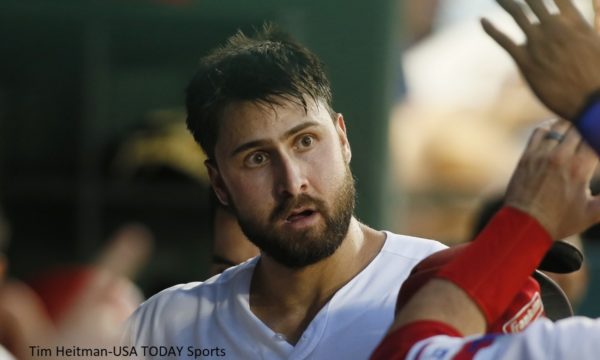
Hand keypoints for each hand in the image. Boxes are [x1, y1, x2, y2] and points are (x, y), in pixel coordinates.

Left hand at [482, 0, 599, 119]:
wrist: (592, 100)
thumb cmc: (599, 76)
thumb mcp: (597, 44)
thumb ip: (590, 26)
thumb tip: (588, 15)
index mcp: (575, 23)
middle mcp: (555, 28)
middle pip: (534, 1)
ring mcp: (539, 44)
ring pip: (517, 14)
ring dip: (506, 3)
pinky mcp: (526, 61)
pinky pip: (504, 40)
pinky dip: (491, 30)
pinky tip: (482, 21)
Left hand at [505, 119, 599, 239]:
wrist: (523, 226)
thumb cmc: (559, 221)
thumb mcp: (593, 212)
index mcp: (579, 168)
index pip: (597, 137)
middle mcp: (560, 157)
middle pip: (581, 127)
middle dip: (591, 128)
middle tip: (594, 132)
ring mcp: (541, 154)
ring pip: (561, 126)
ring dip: (573, 125)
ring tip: (581, 129)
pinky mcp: (527, 156)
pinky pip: (540, 131)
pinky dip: (551, 127)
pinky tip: (558, 131)